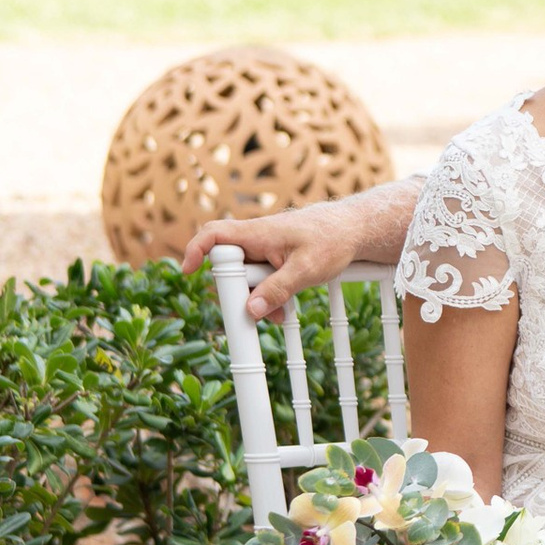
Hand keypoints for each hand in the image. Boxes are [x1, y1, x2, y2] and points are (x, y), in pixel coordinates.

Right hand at [181, 195, 386, 319]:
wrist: (356, 230)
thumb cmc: (333, 239)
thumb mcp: (306, 269)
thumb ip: (278, 289)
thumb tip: (252, 311)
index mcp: (257, 232)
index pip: (214, 234)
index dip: (196, 250)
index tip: (188, 271)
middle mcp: (256, 239)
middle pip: (228, 266)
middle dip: (238, 292)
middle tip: (254, 311)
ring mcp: (265, 250)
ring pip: (246, 278)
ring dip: (258, 298)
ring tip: (280, 314)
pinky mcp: (275, 259)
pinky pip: (261, 280)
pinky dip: (269, 294)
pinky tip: (284, 308)